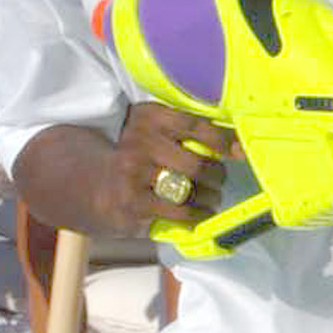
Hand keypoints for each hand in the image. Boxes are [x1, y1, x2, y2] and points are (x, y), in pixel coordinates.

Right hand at [106, 102, 237, 238]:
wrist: (93, 180)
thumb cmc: (136, 153)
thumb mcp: (153, 129)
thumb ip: (187, 129)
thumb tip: (236, 143)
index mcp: (149, 118)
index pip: (194, 125)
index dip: (222, 140)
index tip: (238, 151)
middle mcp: (140, 142)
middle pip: (197, 163)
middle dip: (216, 175)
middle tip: (218, 179)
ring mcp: (135, 174)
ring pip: (190, 190)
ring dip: (209, 197)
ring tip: (211, 198)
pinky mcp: (134, 203)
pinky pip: (179, 212)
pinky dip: (197, 215)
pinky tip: (200, 213)